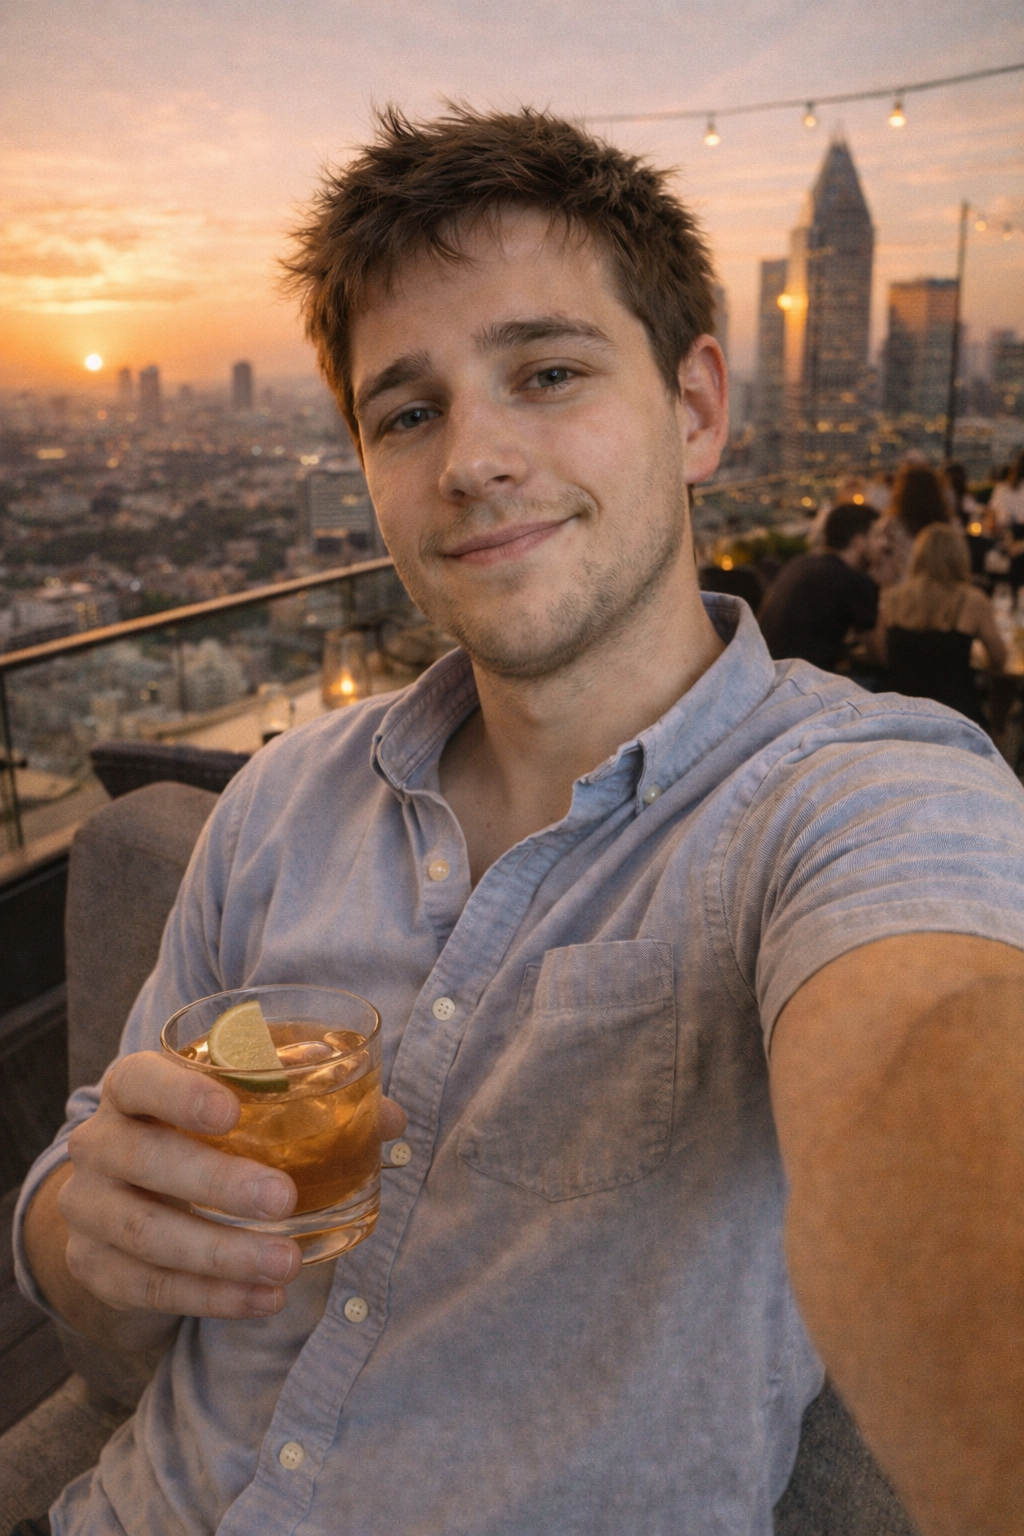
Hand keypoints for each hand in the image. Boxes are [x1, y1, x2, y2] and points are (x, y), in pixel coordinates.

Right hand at [57, 1050, 405, 1322]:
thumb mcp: (236, 1108)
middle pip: (144, 1159)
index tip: (231, 1113)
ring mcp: (89, 1209)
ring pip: (147, 1234)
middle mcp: (98, 1143)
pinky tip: (263, 1297)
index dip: (180, 1094)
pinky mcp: (94, 1267)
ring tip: (288, 1263)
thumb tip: (389, 1118)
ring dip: (222, 1253)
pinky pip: (150, 1287)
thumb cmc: (197, 1137)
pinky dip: (211, 1296)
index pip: (141, 1081)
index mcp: (132, 1089)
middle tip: (283, 1199)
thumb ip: (309, 1104)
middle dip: (216, 1182)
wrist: (119, 1196)